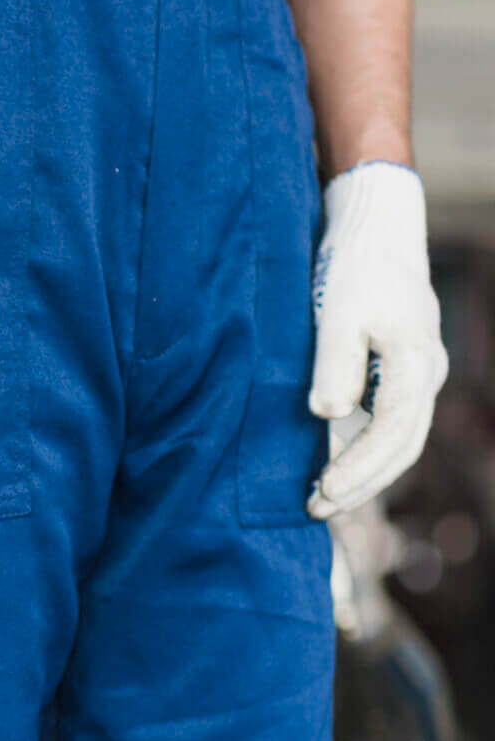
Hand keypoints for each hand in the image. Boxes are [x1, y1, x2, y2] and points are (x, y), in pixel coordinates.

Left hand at [307, 162, 446, 518]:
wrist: (376, 231)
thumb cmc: (356, 269)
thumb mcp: (338, 313)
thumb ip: (335, 364)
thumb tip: (327, 414)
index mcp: (416, 364)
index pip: (390, 434)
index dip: (358, 469)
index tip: (322, 493)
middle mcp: (424, 376)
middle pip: (401, 448)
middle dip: (361, 483)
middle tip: (316, 509)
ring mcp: (416, 376)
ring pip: (399, 441)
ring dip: (364, 473)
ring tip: (321, 499)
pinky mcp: (399, 372)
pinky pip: (388, 425)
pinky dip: (364, 451)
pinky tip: (332, 467)